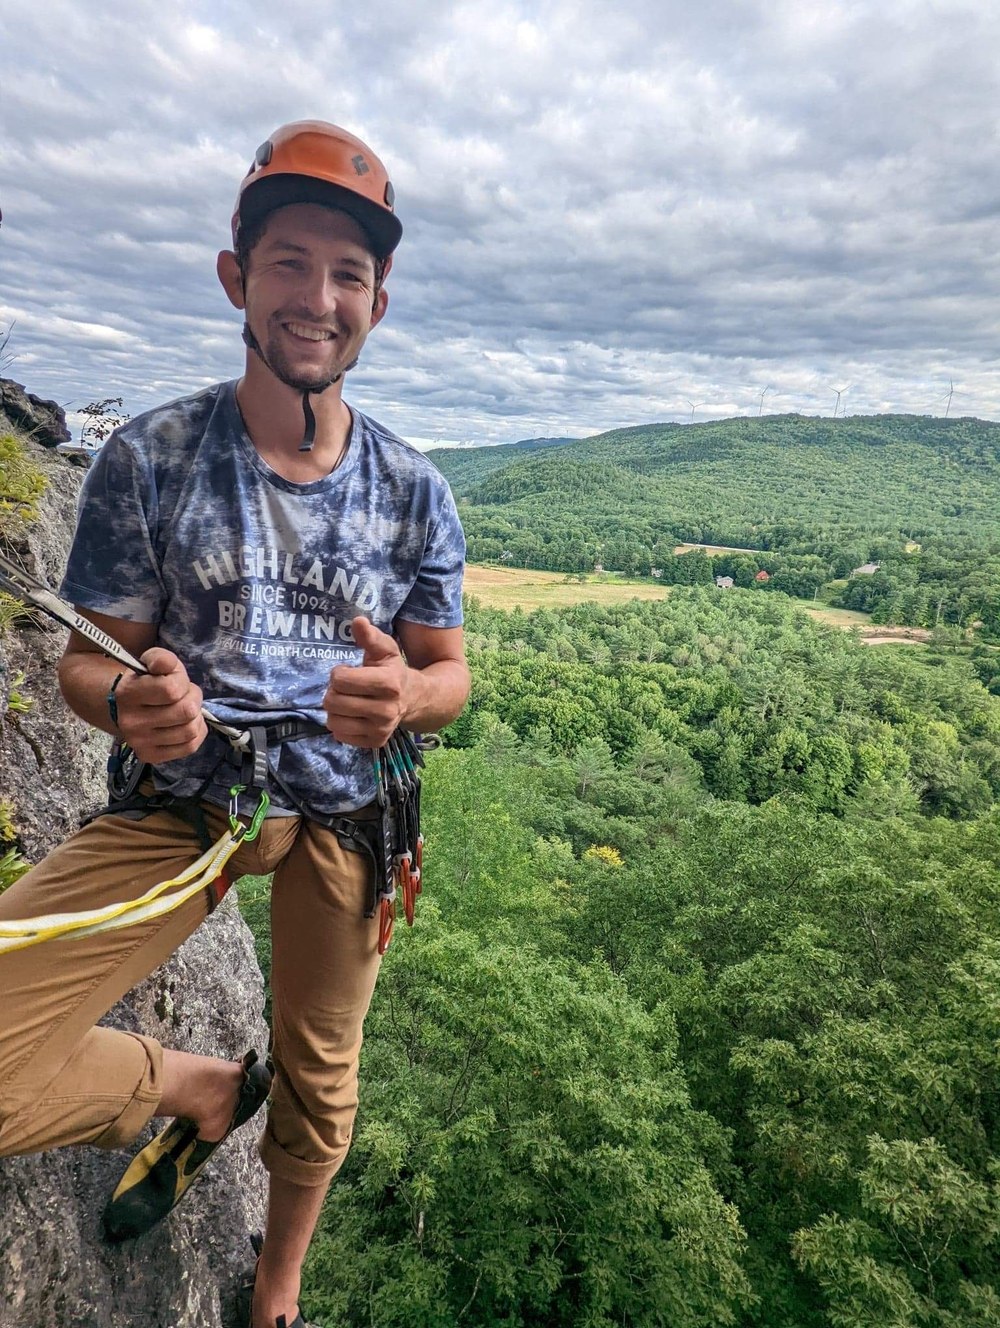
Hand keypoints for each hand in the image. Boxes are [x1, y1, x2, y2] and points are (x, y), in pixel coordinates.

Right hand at [113, 648, 207, 764]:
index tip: (177, 681)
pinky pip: (190, 747)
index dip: (182, 682)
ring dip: (195, 717)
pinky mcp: (150, 757)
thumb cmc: (146, 682)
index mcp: (129, 693)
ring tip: (185, 709)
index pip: (171, 690)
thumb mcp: (152, 662)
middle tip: (185, 696)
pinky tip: (186, 724)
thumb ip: (161, 658)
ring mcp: (139, 742)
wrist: (126, 708)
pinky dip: (196, 734)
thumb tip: (164, 666)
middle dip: (193, 699)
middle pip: (186, 712)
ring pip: (190, 731)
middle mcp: (131, 722)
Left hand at [323, 617, 409, 747]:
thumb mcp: (385, 650)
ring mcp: (381, 729)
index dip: (339, 673)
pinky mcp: (376, 743)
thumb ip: (370, 636)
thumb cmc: (393, 670)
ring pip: (333, 722)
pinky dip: (341, 725)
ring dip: (335, 710)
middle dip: (334, 691)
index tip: (348, 671)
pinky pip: (340, 736)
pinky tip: (353, 715)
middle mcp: (386, 710)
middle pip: (333, 702)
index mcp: (388, 683)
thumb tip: (358, 621)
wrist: (416, 699)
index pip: (340, 680)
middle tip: (347, 688)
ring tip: (348, 702)